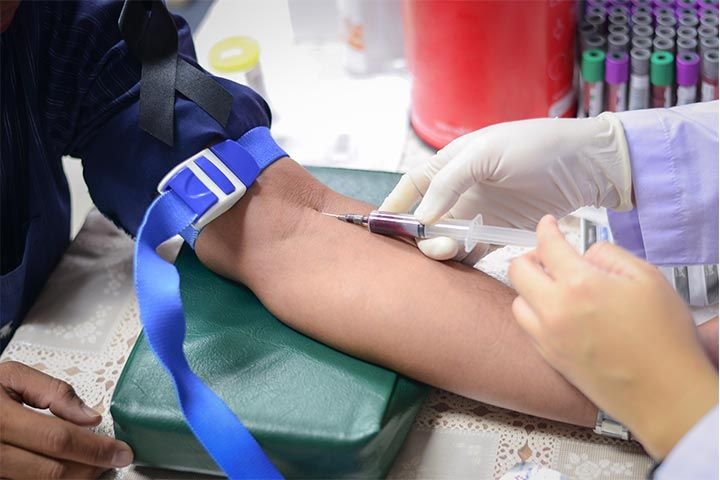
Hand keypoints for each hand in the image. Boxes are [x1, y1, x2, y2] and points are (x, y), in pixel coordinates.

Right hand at [0, 361, 133, 478]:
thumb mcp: (11, 376)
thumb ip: (53, 392)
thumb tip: (90, 417)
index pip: (58, 439)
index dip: (96, 449)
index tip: (122, 452)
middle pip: (51, 472)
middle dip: (89, 469)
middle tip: (112, 461)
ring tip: (91, 467)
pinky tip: (66, 473)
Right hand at [380, 114, 631, 262]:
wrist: (585, 163)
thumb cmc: (535, 146)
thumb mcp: (486, 153)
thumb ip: (449, 182)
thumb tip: (423, 216)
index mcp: (452, 164)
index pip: (413, 185)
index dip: (395, 204)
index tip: (381, 225)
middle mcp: (460, 190)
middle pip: (426, 218)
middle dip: (420, 233)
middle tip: (433, 243)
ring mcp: (479, 212)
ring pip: (446, 237)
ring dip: (441, 248)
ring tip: (453, 250)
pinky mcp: (499, 232)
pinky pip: (472, 251)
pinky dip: (463, 260)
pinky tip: (462, 263)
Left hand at [508, 216, 717, 459]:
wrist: (665, 393)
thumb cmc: (664, 335)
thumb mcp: (648, 278)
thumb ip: (610, 256)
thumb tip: (585, 254)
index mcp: (579, 284)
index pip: (547, 245)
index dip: (546, 228)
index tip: (548, 224)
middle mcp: (554, 310)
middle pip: (518, 270)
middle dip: (531, 257)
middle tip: (549, 257)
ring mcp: (547, 337)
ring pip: (517, 301)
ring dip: (530, 288)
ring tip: (553, 288)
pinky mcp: (549, 358)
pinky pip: (527, 328)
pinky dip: (534, 314)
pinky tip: (556, 314)